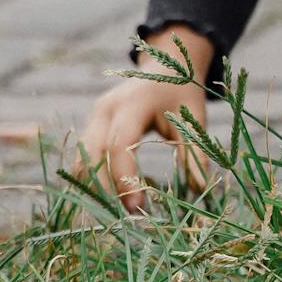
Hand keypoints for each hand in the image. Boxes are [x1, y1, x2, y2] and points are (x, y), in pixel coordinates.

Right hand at [74, 26, 213, 211]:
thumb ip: (194, 152)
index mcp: (133, 104)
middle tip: (122, 216)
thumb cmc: (183, 92)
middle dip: (103, 188)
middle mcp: (106, 109)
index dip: (124, 178)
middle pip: (92, 154)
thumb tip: (199, 188)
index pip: (119, 145)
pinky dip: (93, 177)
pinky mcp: (92, 123)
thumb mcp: (193, 118)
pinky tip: (109, 195)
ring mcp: (95, 115)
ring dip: (94, 185)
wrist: (166, 64)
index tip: (136, 207)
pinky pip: (84, 155)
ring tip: (115, 211)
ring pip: (82, 157)